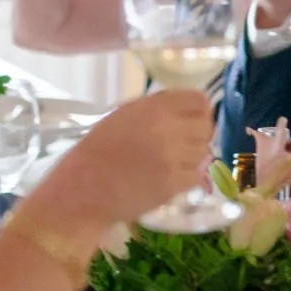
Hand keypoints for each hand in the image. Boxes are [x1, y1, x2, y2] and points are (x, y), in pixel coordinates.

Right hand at [28, 89, 215, 248]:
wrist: (83, 189)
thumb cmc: (99, 150)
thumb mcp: (125, 115)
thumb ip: (158, 108)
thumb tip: (188, 109)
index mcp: (155, 108)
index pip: (199, 101)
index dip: (200, 110)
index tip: (194, 118)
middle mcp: (168, 129)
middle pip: (207, 126)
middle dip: (199, 133)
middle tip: (184, 142)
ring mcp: (173, 157)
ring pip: (204, 151)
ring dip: (193, 156)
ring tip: (172, 160)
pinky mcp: (174, 184)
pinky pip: (197, 175)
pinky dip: (188, 177)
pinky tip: (170, 176)